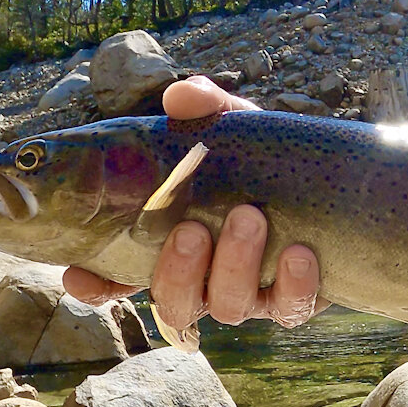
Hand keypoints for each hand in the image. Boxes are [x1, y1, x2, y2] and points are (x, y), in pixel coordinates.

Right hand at [63, 75, 328, 331]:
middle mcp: (204, 281)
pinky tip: (299, 252)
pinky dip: (294, 283)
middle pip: (175, 303)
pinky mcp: (292, 301)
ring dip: (234, 267)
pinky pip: (289, 309)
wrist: (327, 182)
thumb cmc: (260, 161)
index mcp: (170, 246)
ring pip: (228, 308)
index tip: (80, 276)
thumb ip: (205, 112)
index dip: (95, 285)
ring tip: (248, 217)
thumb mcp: (231, 131)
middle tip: (192, 231)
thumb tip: (181, 97)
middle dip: (178, 272)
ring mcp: (247, 296)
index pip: (118, 277)